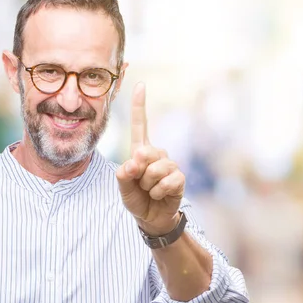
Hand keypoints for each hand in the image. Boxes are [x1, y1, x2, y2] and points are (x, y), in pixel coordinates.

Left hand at [116, 83, 184, 235]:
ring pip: (155, 169)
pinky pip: (167, 181)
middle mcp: (157, 153)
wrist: (150, 218)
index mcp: (141, 150)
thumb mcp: (123, 186)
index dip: (139, 105)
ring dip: (148, 185)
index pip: (140, 124)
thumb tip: (136, 159)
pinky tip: (160, 195)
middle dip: (138, 173)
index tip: (140, 84)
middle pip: (144, 153)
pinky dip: (158, 192)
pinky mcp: (180, 178)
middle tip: (140, 184)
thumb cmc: (136, 198)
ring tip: (150, 191)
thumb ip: (124, 172)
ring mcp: (170, 165)